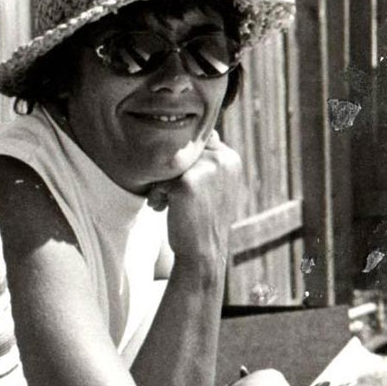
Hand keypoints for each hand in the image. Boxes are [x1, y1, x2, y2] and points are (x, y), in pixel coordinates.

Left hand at [147, 131, 242, 267]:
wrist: (202, 252)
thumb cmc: (202, 218)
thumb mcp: (212, 185)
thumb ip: (204, 160)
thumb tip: (190, 133)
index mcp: (230, 159)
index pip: (198, 142)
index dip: (185, 163)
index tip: (186, 186)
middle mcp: (222, 159)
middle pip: (180, 152)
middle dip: (171, 173)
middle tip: (173, 196)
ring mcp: (205, 169)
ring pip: (168, 165)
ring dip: (161, 184)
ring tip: (167, 203)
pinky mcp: (187, 183)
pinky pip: (159, 179)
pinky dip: (156, 195)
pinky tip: (162, 209)